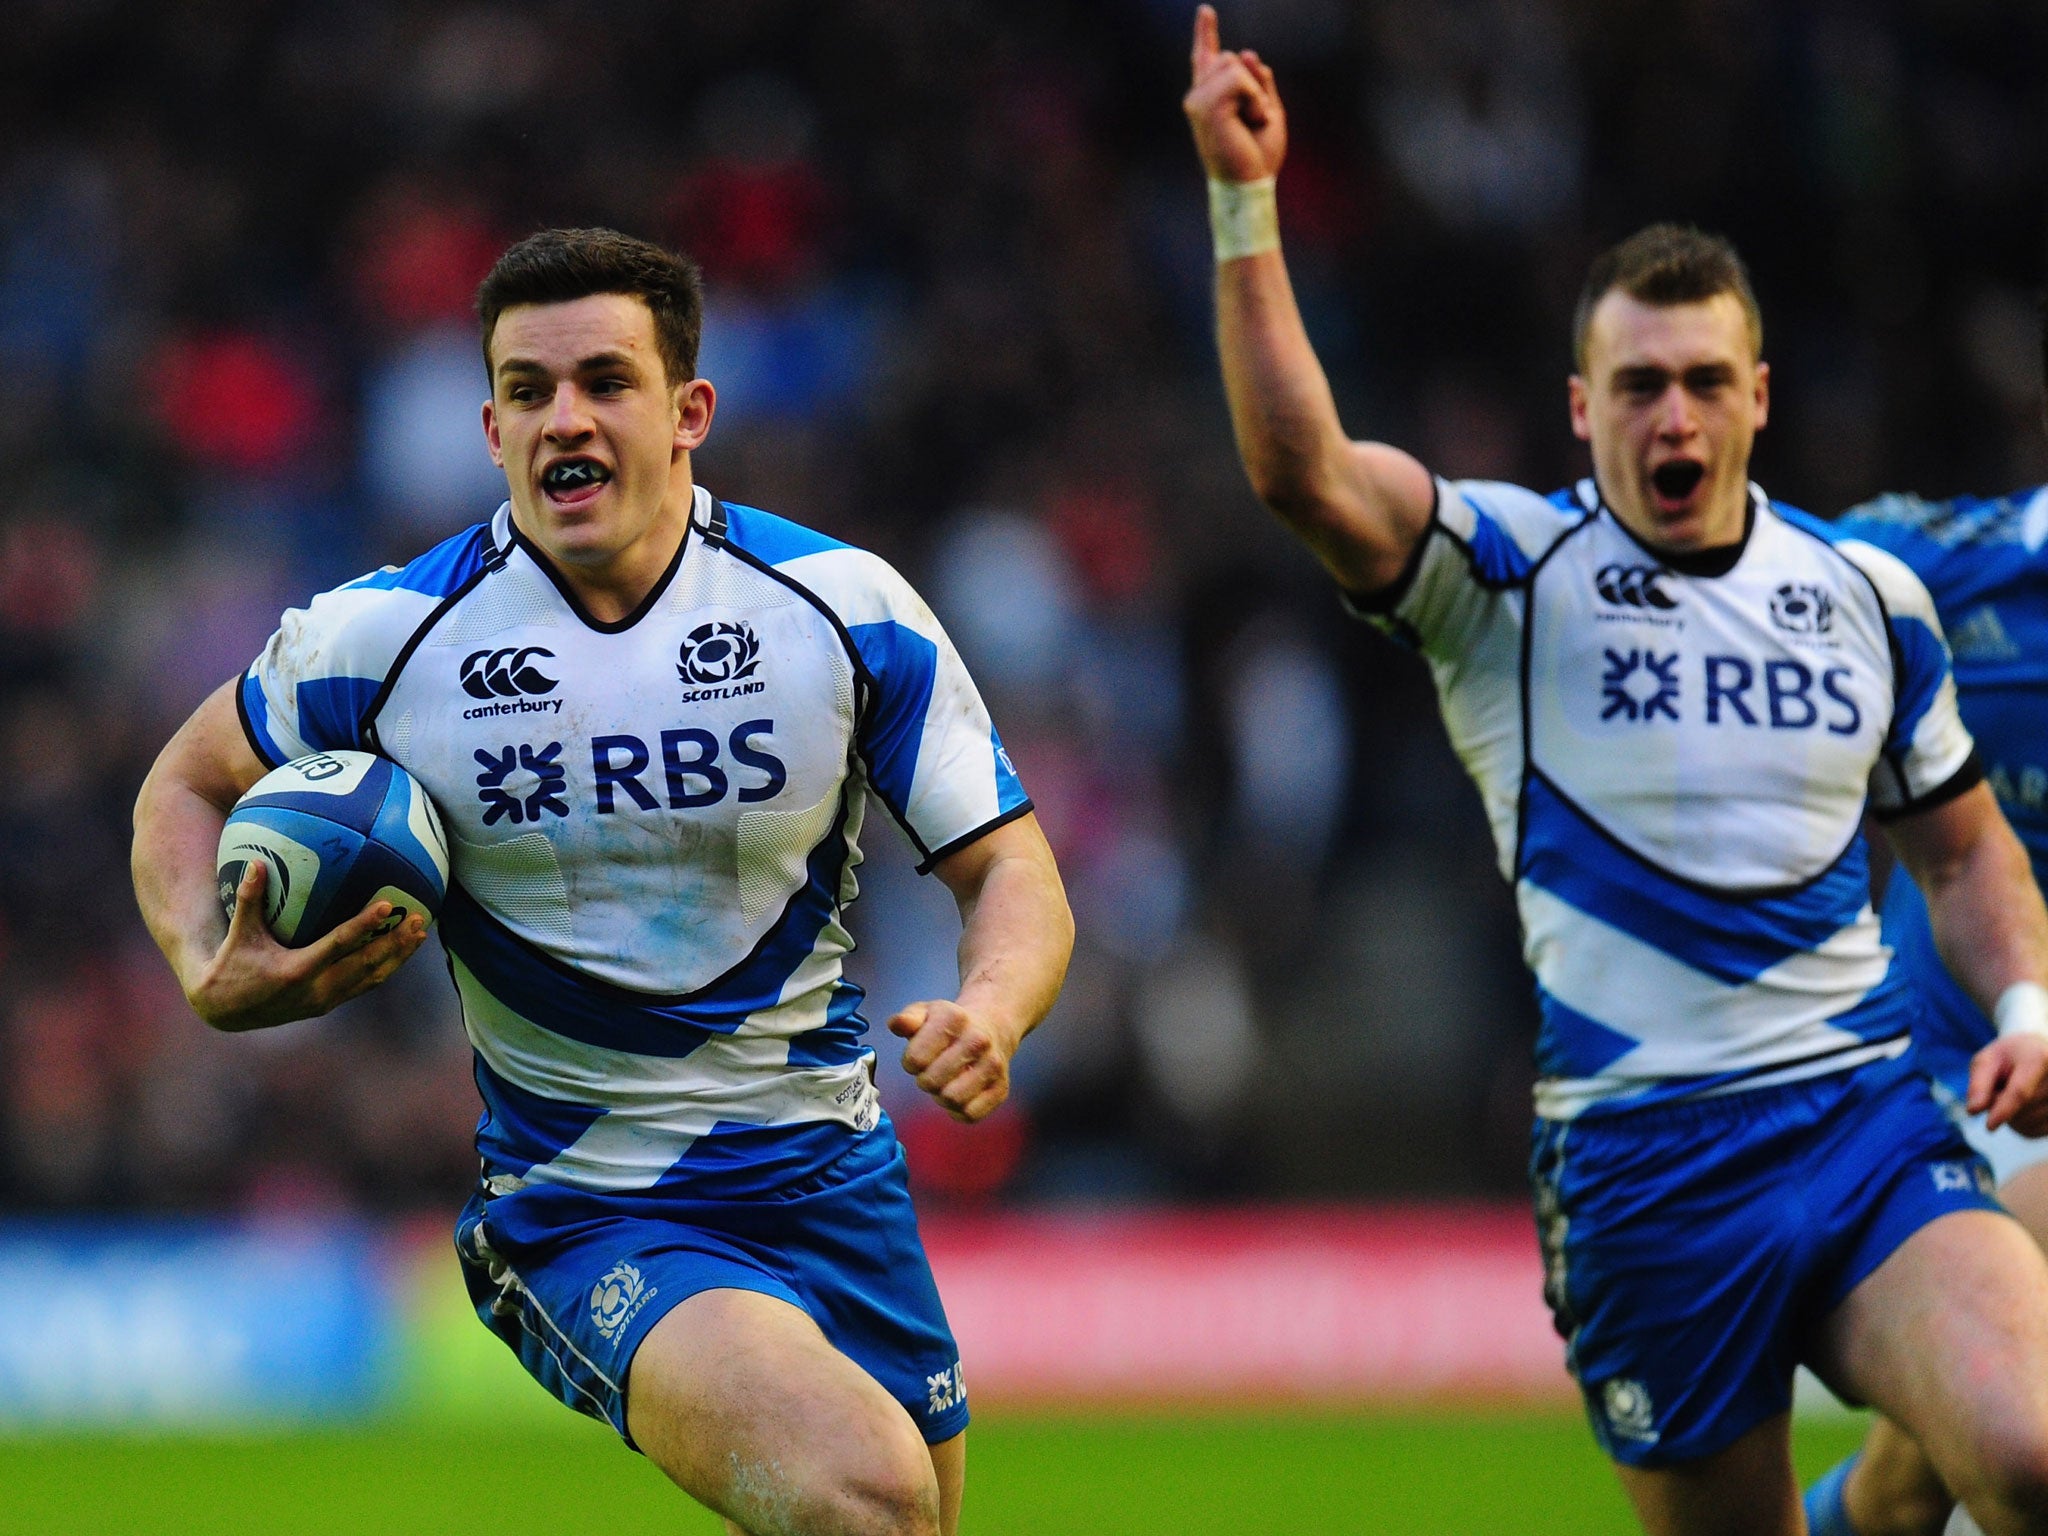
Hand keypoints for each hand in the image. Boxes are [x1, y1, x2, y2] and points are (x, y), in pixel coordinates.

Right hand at [182, 861, 429, 1030]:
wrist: (225, 1010)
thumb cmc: (232, 965)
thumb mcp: (239, 934)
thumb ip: (250, 899)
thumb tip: (257, 863)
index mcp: (297, 970)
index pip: (339, 944)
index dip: (364, 925)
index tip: (387, 906)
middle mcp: (317, 989)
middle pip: (367, 964)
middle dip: (395, 942)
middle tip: (418, 918)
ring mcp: (325, 1000)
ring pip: (372, 978)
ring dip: (398, 956)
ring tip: (420, 934)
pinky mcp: (328, 1004)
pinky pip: (364, 985)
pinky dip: (385, 968)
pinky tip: (400, 951)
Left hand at [888, 1000, 1014, 1123]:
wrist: (992, 1027)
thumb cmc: (949, 1025)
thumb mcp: (926, 1013)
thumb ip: (907, 1019)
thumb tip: (896, 1024)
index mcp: (954, 1019)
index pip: (915, 1059)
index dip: (911, 1062)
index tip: (919, 1057)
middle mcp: (978, 1041)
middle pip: (932, 1082)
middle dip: (925, 1080)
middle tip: (932, 1071)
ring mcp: (993, 1065)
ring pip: (952, 1100)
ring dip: (941, 1096)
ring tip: (946, 1082)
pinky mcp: (1001, 1089)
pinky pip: (970, 1114)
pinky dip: (959, 1110)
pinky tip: (960, 1093)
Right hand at [1183, 4, 1287, 183]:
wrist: (1250, 183)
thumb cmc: (1258, 156)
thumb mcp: (1267, 109)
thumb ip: (1258, 81)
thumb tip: (1244, 52)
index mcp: (1212, 99)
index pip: (1207, 59)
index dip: (1205, 33)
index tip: (1205, 11)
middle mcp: (1199, 97)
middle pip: (1229, 56)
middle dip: (1252, 82)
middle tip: (1253, 119)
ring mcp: (1197, 100)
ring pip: (1233, 63)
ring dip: (1254, 92)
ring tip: (1250, 121)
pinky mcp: (1203, 105)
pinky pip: (1238, 78)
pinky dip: (1253, 97)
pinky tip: (1249, 120)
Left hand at [1968, 1032, 2047, 1134]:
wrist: (2042, 1053)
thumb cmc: (2009, 1057)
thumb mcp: (1988, 1060)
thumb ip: (1979, 1084)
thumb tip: (1973, 1110)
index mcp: (2040, 1058)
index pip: (2021, 1092)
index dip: (2003, 1110)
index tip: (1989, 1127)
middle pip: (2020, 1109)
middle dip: (2000, 1103)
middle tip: (2003, 1084)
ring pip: (2027, 1123)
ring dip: (2010, 1116)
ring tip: (2016, 1091)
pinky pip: (2033, 1131)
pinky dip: (2020, 1124)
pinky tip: (2025, 1105)